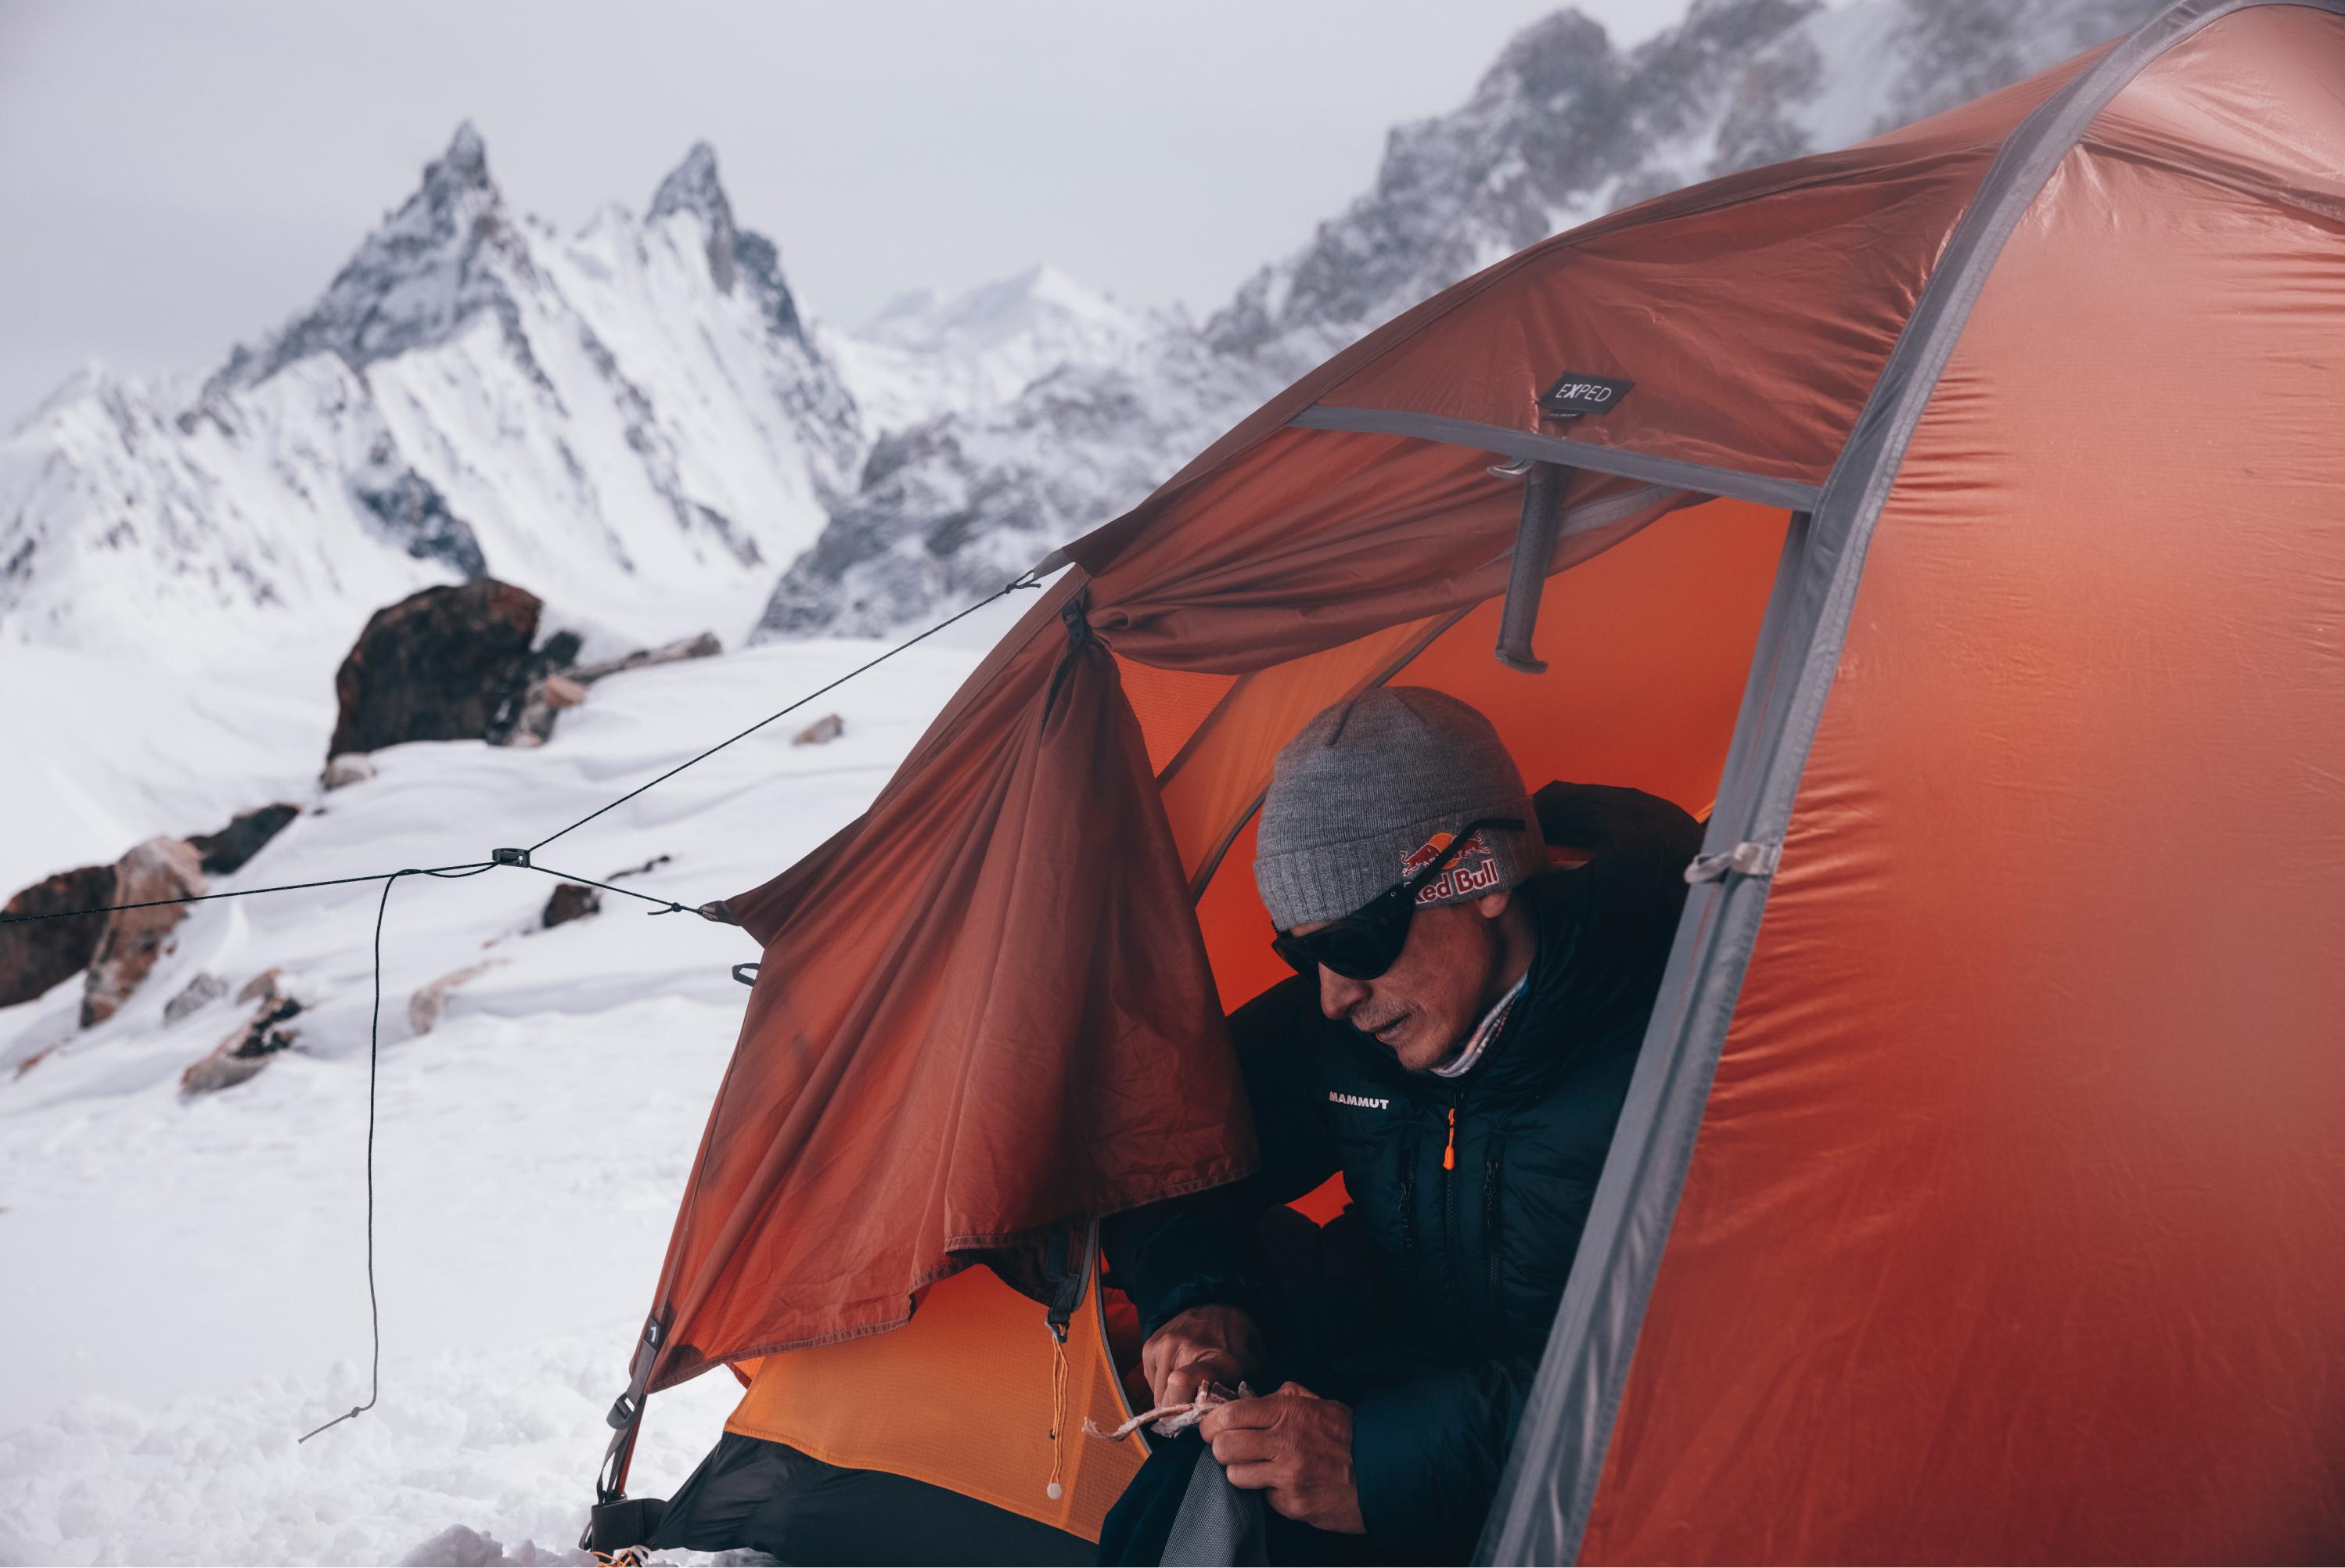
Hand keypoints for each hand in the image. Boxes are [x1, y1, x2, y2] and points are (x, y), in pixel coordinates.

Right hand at [1140, 1304, 1264, 1408]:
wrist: (1222, 1309)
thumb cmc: (1238, 1347)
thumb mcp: (1250, 1373)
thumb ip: (1232, 1399)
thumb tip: (1215, 1427)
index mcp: (1212, 1358)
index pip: (1187, 1378)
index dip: (1182, 1394)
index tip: (1183, 1400)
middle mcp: (1180, 1348)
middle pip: (1168, 1402)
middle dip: (1181, 1412)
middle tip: (1198, 1407)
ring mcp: (1162, 1346)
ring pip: (1158, 1396)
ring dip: (1172, 1398)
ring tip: (1191, 1386)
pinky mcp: (1149, 1347)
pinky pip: (1152, 1383)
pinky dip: (1164, 1386)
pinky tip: (1180, 1373)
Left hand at [1200, 1382, 1364, 1534]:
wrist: (1385, 1473)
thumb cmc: (1351, 1436)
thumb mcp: (1321, 1404)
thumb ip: (1285, 1398)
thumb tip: (1251, 1399)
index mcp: (1289, 1412)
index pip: (1230, 1414)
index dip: (1212, 1422)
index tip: (1211, 1427)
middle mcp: (1285, 1443)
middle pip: (1223, 1446)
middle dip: (1220, 1447)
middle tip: (1229, 1448)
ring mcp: (1288, 1477)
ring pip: (1235, 1475)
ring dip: (1241, 1471)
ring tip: (1257, 1467)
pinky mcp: (1293, 1504)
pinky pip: (1262, 1497)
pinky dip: (1268, 1491)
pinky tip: (1285, 1484)